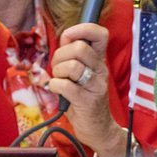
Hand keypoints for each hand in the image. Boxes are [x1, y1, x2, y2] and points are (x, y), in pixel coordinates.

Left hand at [49, 23, 127, 156]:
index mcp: (99, 60)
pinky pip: (66, 85)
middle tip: (58, 69)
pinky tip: (56, 90)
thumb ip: (73, 54)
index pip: (101, 34)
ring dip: (57, 71)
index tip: (69, 36)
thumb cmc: (85, 97)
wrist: (98, 129)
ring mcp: (96, 86)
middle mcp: (101, 70)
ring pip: (72, 65)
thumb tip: (64, 37)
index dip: (83, 28)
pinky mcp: (87, 102)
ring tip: (59, 80)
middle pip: (79, 48)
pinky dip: (55, 85)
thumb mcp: (81, 73)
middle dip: (60, 55)